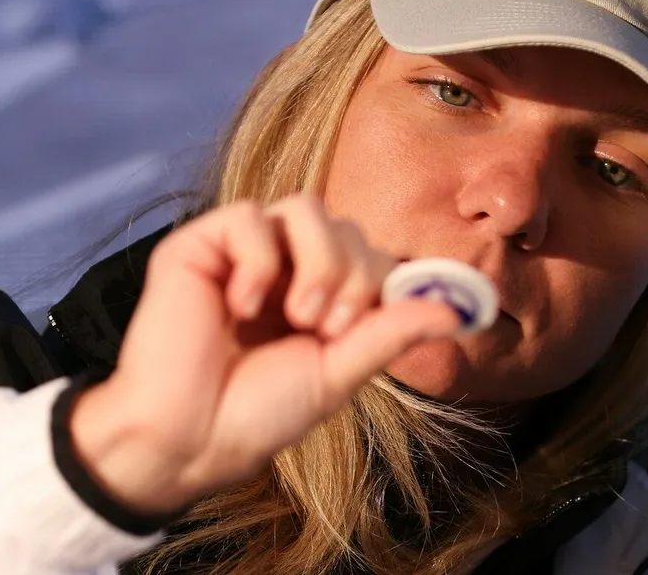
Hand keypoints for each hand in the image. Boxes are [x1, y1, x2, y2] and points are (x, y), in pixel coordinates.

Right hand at [69, 194, 461, 514]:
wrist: (188, 440)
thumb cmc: (256, 413)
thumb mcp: (338, 374)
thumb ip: (390, 333)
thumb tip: (459, 310)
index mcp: (320, 295)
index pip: (372, 254)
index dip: (382, 278)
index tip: (363, 325)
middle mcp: (285, 267)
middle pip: (346, 227)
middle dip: (352, 275)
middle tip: (328, 328)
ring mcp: (242, 253)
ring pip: (305, 208)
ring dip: (317, 260)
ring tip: (299, 314)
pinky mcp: (199, 246)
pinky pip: (248, 216)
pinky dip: (258, 260)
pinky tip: (243, 306)